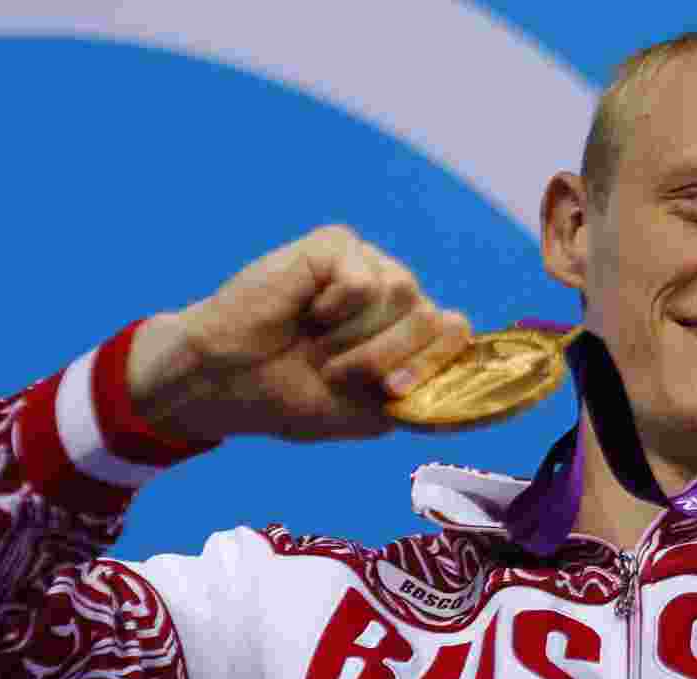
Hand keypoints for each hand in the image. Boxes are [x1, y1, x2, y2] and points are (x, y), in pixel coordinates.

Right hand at [128, 226, 471, 442]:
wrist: (225, 383)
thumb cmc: (293, 396)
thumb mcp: (367, 413)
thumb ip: (421, 395)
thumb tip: (471, 366)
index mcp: (410, 334)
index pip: (456, 334)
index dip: (430, 365)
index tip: (390, 393)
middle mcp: (397, 296)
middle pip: (432, 318)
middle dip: (382, 359)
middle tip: (333, 370)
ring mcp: (369, 265)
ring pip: (402, 295)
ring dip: (353, 339)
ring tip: (317, 344)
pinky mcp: (335, 246)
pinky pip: (363, 279)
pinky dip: (333, 310)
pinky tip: (307, 310)